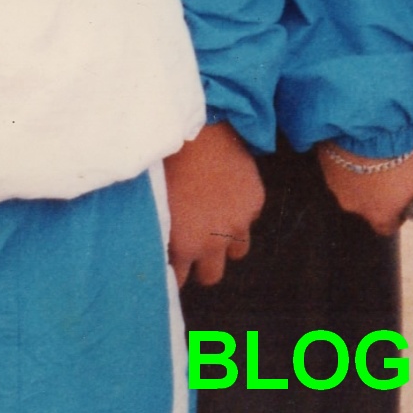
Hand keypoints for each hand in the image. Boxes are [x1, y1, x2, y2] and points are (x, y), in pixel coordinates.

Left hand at [164, 122, 265, 287]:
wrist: (197, 133)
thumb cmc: (166, 166)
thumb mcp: (157, 208)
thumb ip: (163, 237)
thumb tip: (162, 252)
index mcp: (184, 246)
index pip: (180, 279)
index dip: (175, 270)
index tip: (173, 263)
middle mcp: (213, 243)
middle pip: (211, 276)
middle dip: (202, 266)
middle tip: (195, 249)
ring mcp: (239, 223)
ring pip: (237, 252)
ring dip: (226, 243)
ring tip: (215, 224)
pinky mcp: (255, 203)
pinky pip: (250, 219)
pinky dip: (240, 212)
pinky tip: (227, 194)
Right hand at [319, 142, 412, 236]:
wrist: (370, 128)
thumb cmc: (401, 157)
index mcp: (378, 214)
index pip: (387, 227)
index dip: (397, 216)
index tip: (404, 201)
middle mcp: (355, 206)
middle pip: (368, 207)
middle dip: (378, 195)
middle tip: (391, 175)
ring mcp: (337, 185)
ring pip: (353, 186)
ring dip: (363, 176)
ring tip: (375, 157)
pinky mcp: (327, 163)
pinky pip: (340, 167)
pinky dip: (350, 161)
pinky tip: (361, 147)